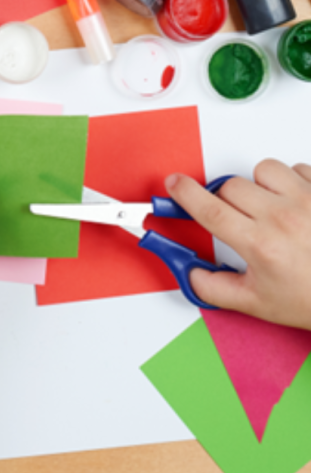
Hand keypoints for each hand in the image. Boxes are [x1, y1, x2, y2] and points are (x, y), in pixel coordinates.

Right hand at [165, 160, 310, 328]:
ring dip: (259, 186)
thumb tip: (190, 272)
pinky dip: (291, 182)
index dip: (185, 193)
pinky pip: (298, 169)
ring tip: (269, 208)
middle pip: (231, 185)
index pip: (208, 208)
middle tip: (235, 217)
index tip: (174, 183)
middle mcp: (284, 217)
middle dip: (225, 198)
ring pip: (263, 170)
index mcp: (260, 245)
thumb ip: (213, 288)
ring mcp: (308, 200)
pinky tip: (295, 204)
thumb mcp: (257, 303)